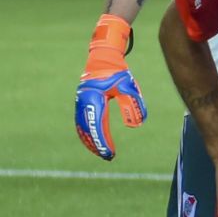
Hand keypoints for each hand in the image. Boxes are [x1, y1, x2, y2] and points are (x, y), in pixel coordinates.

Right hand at [75, 14, 146, 159]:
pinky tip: (94, 142)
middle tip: (108, 157)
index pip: (98, 126)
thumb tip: (136, 125)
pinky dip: (87, 134)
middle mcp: (84, 103)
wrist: (103, 59)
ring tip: (102, 153)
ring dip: (91, 141)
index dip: (103, 141)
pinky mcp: (83, 104)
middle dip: (97, 145)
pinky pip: (83, 123)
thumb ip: (133, 104)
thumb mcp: (128, 86)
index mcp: (93, 99)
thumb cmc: (118, 73)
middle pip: (88, 130)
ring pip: (83, 128)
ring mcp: (81, 104)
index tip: (110, 153)